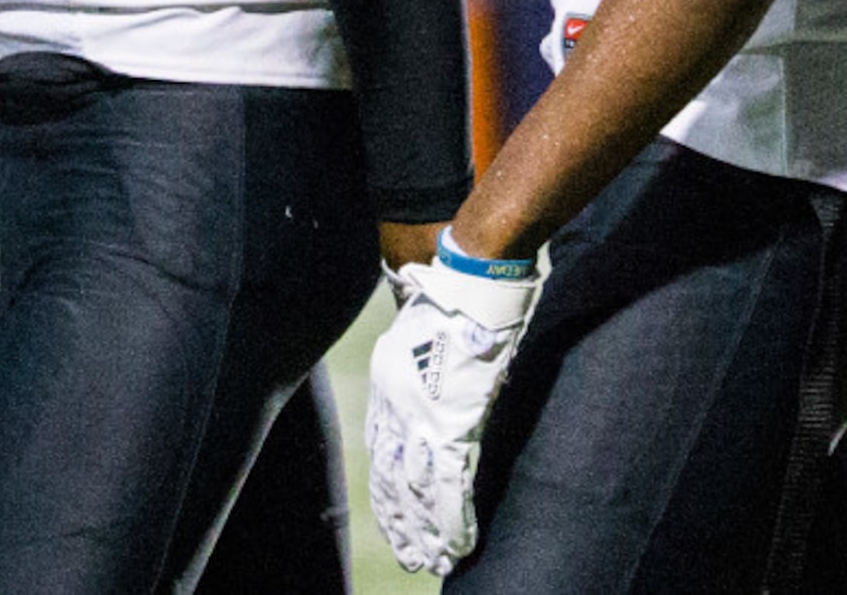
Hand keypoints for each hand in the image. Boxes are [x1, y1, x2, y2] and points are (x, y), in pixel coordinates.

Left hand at [365, 247, 542, 575]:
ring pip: (416, 489)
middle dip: (398, 518)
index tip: (390, 510)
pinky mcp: (453, 424)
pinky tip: (455, 545)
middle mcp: (395, 405)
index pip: (379, 446)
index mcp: (386, 381)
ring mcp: (422, 417)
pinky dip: (451, 520)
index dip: (385, 484)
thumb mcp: (417, 332)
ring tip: (429, 561)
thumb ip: (421, 365)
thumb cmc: (453, 300)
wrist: (467, 285)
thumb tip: (440, 388)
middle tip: (406, 552)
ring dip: (423, 531)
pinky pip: (448, 486)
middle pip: (391, 475)